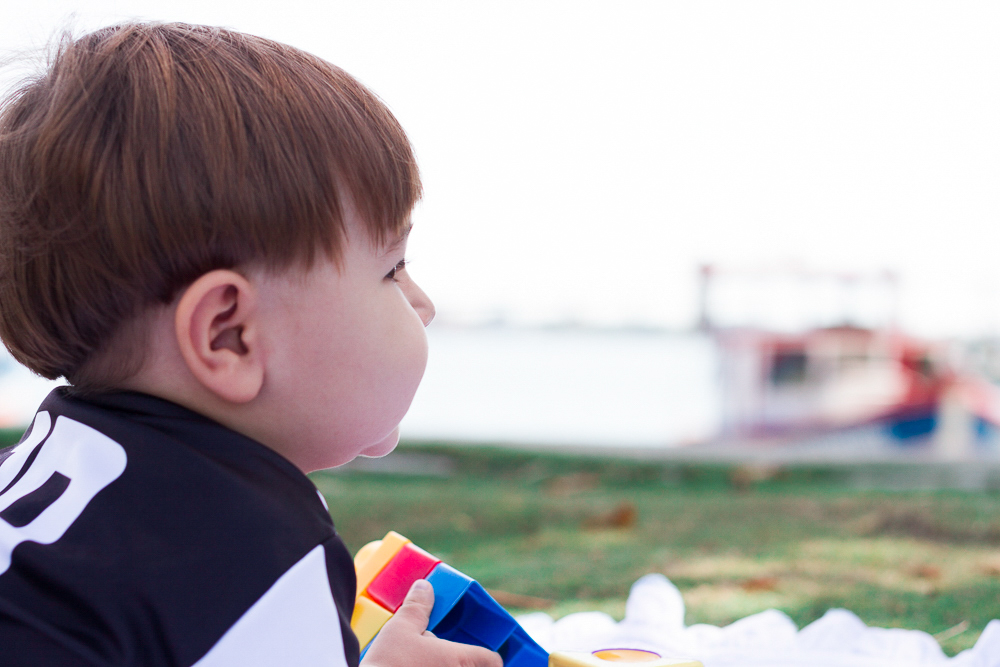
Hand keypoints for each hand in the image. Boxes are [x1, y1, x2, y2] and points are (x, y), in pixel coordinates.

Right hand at [361, 579, 502, 666]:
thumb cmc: (387, 665)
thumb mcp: (401, 629)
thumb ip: (417, 608)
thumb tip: (424, 588)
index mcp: (459, 660)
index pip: (492, 660)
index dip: (488, 655)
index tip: (482, 653)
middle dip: (464, 664)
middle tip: (447, 657)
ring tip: (428, 664)